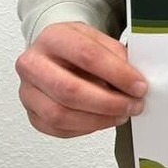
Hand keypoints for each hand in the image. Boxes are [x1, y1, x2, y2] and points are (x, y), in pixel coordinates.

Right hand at [15, 22, 146, 138]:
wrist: (56, 53)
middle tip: (133, 105)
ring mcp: (28, 91)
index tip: (139, 86)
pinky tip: (103, 120)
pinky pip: (58, 129)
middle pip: (69, 90)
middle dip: (108, 102)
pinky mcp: (31, 114)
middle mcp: (33, 64)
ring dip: (98, 119)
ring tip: (121, 115)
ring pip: (60, 114)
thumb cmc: (78, 46)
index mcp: (52, 37)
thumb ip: (116, 56)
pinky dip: (85, 128)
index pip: (86, 55)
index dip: (117, 74)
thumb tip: (135, 82)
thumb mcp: (98, 39)